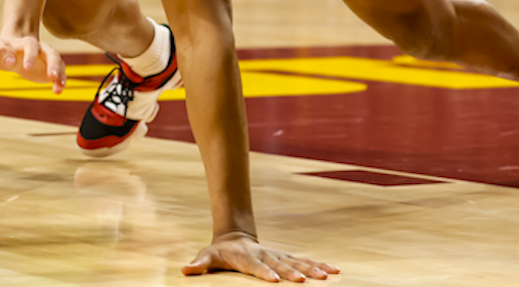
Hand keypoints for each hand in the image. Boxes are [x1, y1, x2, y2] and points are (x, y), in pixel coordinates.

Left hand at [0, 33, 65, 93]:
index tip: (27, 68)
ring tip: (59, 84)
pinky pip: (59, 73)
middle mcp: (40, 49)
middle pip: (51, 52)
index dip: (30, 55)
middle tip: (52, 76)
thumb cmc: (4, 50)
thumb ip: (0, 51)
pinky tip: (58, 91)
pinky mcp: (50, 69)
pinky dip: (61, 81)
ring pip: (58, 62)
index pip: (31, 45)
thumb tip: (10, 61)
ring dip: (60, 73)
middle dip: (53, 63)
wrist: (13, 53)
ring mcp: (47, 58)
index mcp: (26, 43)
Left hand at [182, 232, 338, 282]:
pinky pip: (305, 261)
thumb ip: (198, 265)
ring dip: (312, 268)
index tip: (274, 280)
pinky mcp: (285, 258)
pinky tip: (334, 270)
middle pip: (280, 265)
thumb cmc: (219, 253)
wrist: (233, 237)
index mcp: (247, 258)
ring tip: (328, 275)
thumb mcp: (207, 256)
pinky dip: (319, 264)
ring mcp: (277, 256)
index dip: (264, 273)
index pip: (256, 267)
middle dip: (292, 272)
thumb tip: (184, 270)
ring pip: (297, 261)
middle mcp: (265, 256)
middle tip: (304, 280)